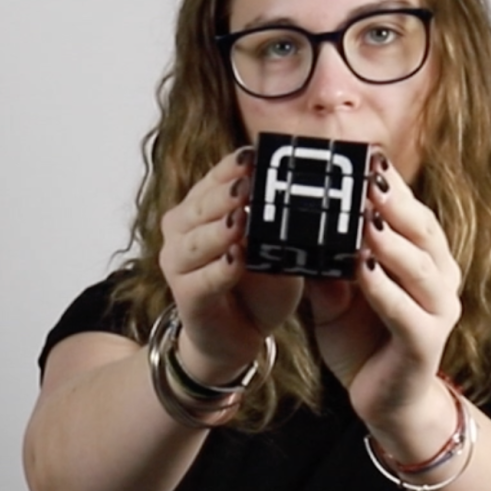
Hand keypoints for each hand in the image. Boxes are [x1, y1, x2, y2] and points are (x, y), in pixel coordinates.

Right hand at [157, 148, 303, 382]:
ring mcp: (177, 262)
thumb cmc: (257, 286)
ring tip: (241, 219)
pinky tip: (236, 259)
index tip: (255, 155)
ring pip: (196, 240)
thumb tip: (312, 196)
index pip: (216, 177)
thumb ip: (282, 225)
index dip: (234, 166)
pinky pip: (201, 279)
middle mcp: (182, 228)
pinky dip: (219, 270)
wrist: (238, 335)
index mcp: (202, 206)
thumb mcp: (277, 248)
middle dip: (226, 194)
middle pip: (202, 204)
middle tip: (249, 183)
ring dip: (219, 229)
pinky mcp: (184, 295)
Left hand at [308, 150, 462, 459]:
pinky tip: (363, 269)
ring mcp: (439, 312)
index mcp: (425, 259)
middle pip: (421, 230)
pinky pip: (406, 311)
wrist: (386, 403)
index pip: (410, 212)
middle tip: (367, 174)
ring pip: (419, 267)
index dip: (390, 184)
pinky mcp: (426, 344)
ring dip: (391, 240)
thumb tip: (297, 226)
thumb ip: (326, 264)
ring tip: (364, 215)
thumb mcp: (337, 296)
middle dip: (394, 201)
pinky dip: (385, 289)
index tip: (365, 156)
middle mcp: (441, 280)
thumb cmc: (364, 342)